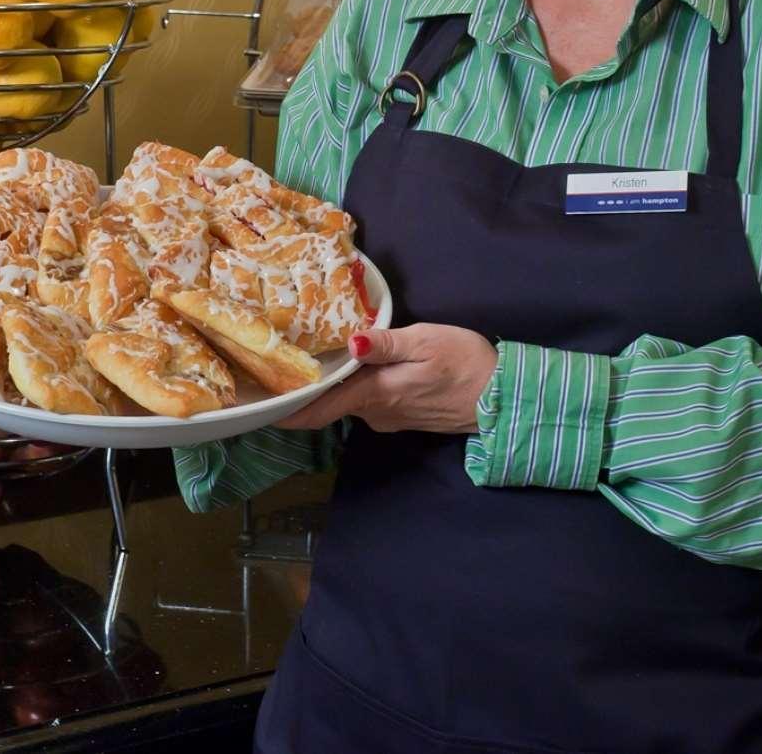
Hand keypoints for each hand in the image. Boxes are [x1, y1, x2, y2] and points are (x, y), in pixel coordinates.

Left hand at [275, 323, 498, 432]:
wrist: (502, 396)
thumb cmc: (464, 363)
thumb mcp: (424, 342)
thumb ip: (385, 345)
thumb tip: (351, 343)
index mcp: (374, 395)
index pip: (319, 410)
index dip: (288, 410)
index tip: (259, 407)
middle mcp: (376, 413)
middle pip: (330, 404)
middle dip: (307, 390)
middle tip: (279, 367)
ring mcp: (390, 418)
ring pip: (350, 402)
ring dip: (334, 387)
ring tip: (311, 360)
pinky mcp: (403, 415)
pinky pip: (369, 402)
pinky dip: (357, 388)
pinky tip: (355, 367)